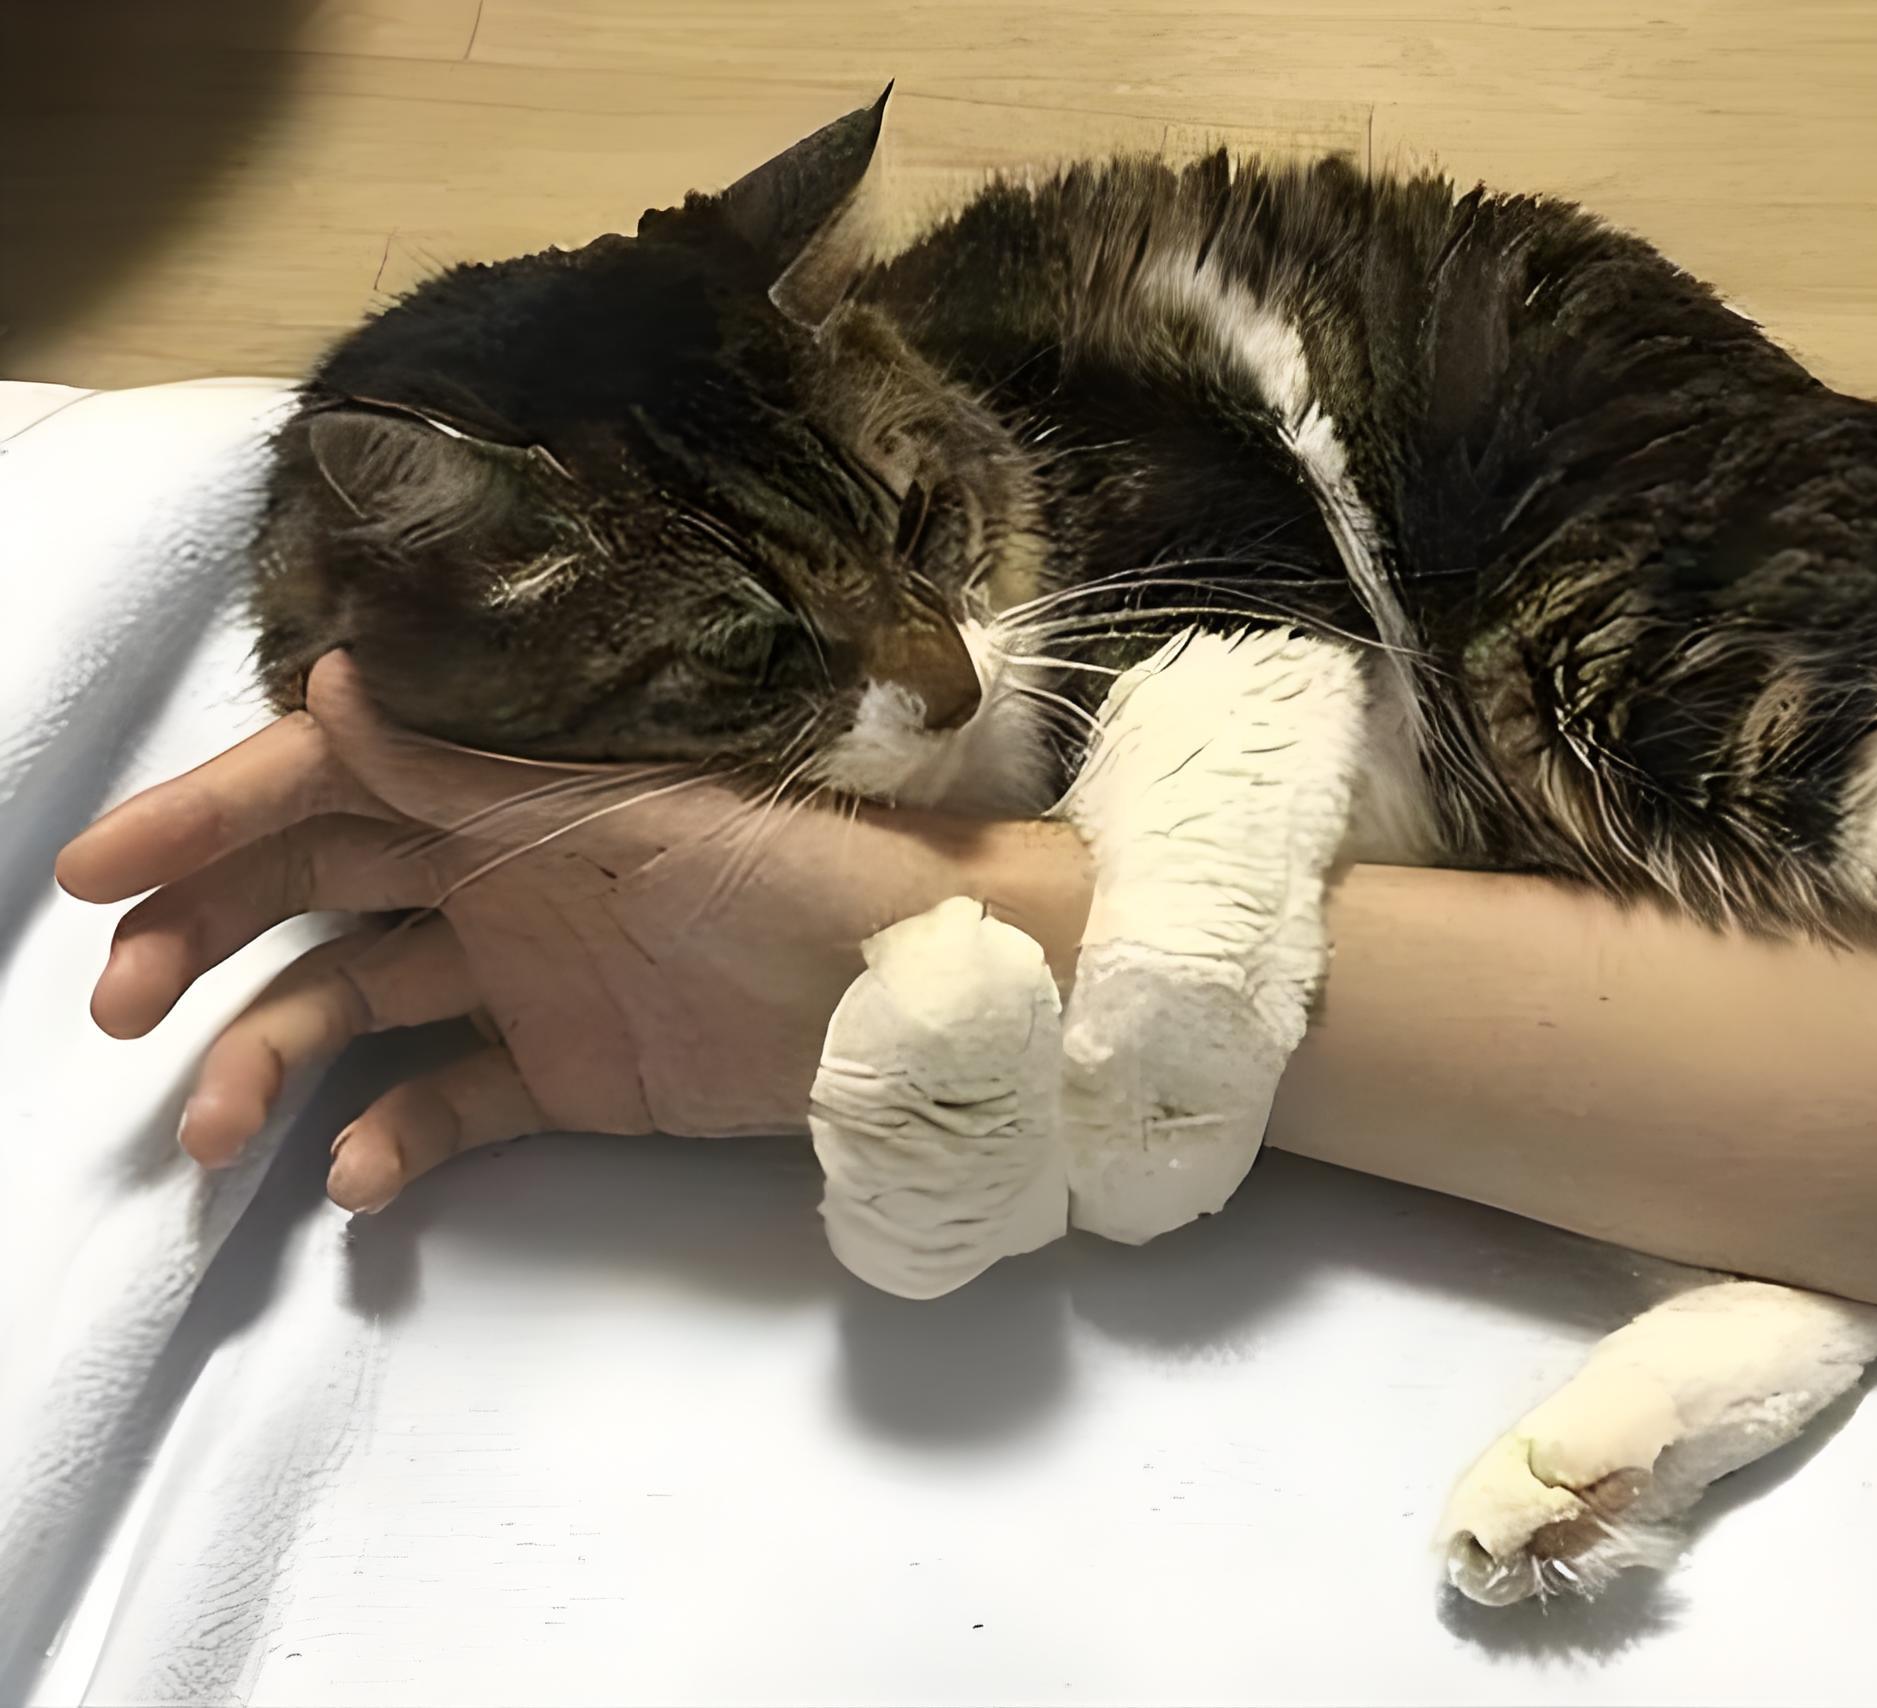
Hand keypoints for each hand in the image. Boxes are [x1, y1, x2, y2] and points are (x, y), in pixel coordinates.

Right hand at [55, 654, 1075, 1212]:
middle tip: (121, 1012)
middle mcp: (494, 876)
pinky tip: (356, 1174)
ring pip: (355, 1009)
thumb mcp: (622, 815)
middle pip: (311, 897)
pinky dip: (388, 1139)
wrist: (914, 986)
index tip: (95, 878)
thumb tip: (323, 680)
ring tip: (218, 1133)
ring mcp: (524, 978)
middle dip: (204, 942)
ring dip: (272, 1058)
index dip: (206, 823)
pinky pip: (446, 1106)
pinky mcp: (566, 1076)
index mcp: (505, 791)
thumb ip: (465, 767)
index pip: (324, 791)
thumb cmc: (788, 869)